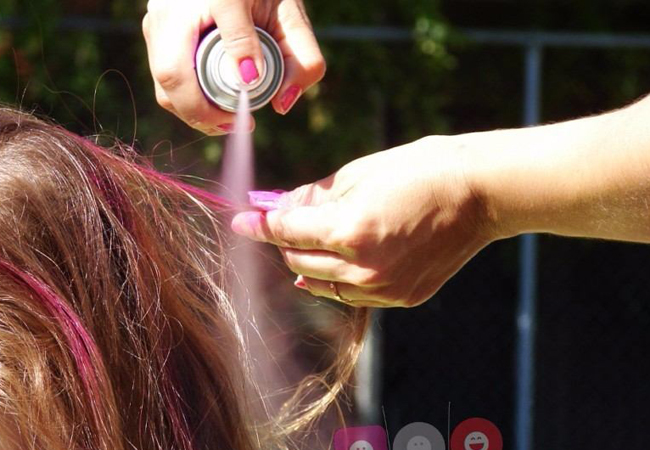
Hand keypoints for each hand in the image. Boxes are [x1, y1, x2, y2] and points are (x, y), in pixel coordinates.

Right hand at [143, 0, 324, 133]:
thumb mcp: (292, 16)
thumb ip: (302, 58)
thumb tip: (282, 105)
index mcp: (208, 2)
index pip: (195, 67)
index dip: (210, 106)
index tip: (244, 117)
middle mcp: (169, 10)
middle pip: (170, 81)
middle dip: (201, 115)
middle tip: (236, 126)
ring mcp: (156, 19)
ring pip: (164, 81)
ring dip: (193, 109)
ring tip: (227, 120)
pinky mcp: (155, 27)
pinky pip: (165, 73)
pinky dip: (189, 95)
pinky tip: (214, 102)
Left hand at [231, 137, 494, 307]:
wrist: (480, 192)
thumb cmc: (422, 169)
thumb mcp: (360, 172)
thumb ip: (314, 197)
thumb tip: (281, 208)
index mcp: (349, 229)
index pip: (285, 231)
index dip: (259, 224)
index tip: (242, 221)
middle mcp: (362, 267)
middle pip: (298, 261)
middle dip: (285, 240)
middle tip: (283, 221)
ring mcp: (384, 287)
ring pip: (322, 284)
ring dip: (309, 262)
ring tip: (314, 239)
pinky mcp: (402, 297)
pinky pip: (353, 293)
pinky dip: (338, 277)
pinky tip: (342, 258)